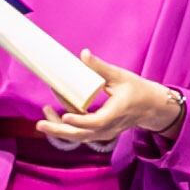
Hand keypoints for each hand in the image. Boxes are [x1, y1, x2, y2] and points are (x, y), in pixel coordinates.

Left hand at [36, 55, 187, 149]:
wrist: (150, 108)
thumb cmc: (137, 90)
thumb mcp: (120, 76)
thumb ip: (100, 67)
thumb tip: (83, 54)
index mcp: (116, 114)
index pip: (96, 122)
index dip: (80, 120)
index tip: (65, 115)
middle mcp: (108, 128)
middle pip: (81, 135)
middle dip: (59, 131)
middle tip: (40, 124)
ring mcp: (104, 133)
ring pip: (78, 136)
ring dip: (59, 129)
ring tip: (42, 117)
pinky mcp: (100, 132)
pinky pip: (80, 133)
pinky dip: (66, 127)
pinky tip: (53, 115)